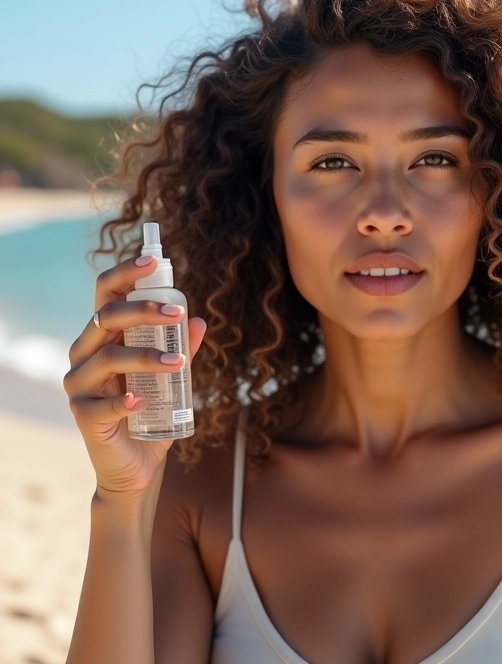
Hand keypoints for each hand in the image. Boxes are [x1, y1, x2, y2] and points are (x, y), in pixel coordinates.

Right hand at [63, 254, 206, 498]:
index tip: (153, 259)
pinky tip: (143, 400)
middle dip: (144, 310)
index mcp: (106, 336)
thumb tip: (200, 320)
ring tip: (179, 364)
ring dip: (147, 357)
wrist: (138, 463)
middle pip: (106, 317)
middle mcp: (87, 353)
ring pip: (109, 357)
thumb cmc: (153, 410)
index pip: (108, 293)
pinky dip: (124, 400)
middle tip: (178, 314)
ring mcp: (81, 384)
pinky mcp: (84, 416)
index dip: (126, 272)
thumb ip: (182, 349)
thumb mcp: (173, 376)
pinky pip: (102, 404)